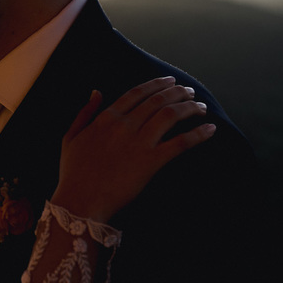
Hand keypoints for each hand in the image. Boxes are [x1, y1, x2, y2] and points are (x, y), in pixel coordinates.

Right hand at [52, 76, 214, 221]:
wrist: (79, 201)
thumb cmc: (73, 173)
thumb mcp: (70, 138)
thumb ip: (84, 113)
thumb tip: (97, 91)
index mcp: (106, 118)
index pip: (137, 93)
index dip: (157, 84)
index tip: (170, 81)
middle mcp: (125, 125)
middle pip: (158, 100)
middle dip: (178, 92)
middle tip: (189, 92)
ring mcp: (139, 143)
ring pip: (171, 115)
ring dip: (190, 107)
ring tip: (201, 107)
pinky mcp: (151, 162)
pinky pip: (180, 143)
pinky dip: (198, 134)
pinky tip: (211, 129)